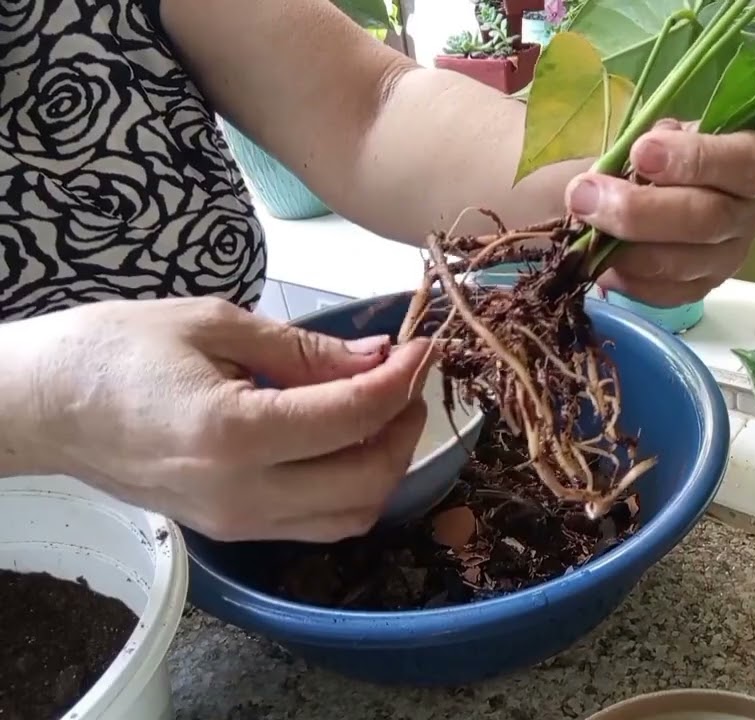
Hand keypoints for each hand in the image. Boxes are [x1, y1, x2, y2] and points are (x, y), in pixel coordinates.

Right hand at [14, 297, 431, 542]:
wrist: (41, 408)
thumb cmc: (114, 351)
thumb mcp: (213, 324)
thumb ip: (303, 349)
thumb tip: (378, 358)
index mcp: (234, 433)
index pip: (354, 415)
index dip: (403, 380)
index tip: (425, 347)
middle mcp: (242, 493)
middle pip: (368, 480)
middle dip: (405, 428)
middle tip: (408, 381)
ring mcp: (237, 522)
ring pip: (350, 515)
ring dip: (385, 465)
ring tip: (383, 410)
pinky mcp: (232, 529)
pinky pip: (317, 523)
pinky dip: (351, 487)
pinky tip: (347, 441)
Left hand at [565, 119, 754, 306]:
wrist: (631, 195)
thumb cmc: (650, 158)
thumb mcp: (655, 136)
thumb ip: (648, 145)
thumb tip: (627, 167)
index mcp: (749, 164)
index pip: (745, 162)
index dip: (694, 159)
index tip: (640, 153)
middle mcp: (747, 215)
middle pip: (707, 219)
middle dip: (639, 209)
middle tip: (586, 197)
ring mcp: (727, 259)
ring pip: (682, 263)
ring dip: (624, 248)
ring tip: (584, 228)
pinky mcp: (699, 290)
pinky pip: (664, 292)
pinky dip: (626, 278)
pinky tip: (600, 261)